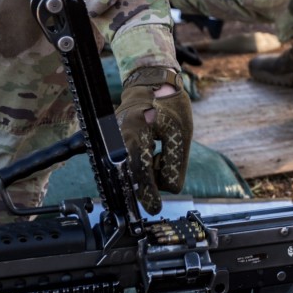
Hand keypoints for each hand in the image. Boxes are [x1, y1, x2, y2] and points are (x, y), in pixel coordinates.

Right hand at [117, 67, 192, 213]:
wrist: (150, 84)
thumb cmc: (169, 107)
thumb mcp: (181, 134)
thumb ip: (175, 164)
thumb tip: (168, 189)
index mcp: (136, 131)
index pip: (141, 172)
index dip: (149, 193)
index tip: (155, 208)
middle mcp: (118, 137)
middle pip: (134, 177)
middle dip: (150, 179)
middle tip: (162, 159)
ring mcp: (112, 141)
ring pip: (131, 173)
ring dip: (146, 171)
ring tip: (156, 149)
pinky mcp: (112, 145)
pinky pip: (127, 166)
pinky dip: (140, 165)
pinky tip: (148, 150)